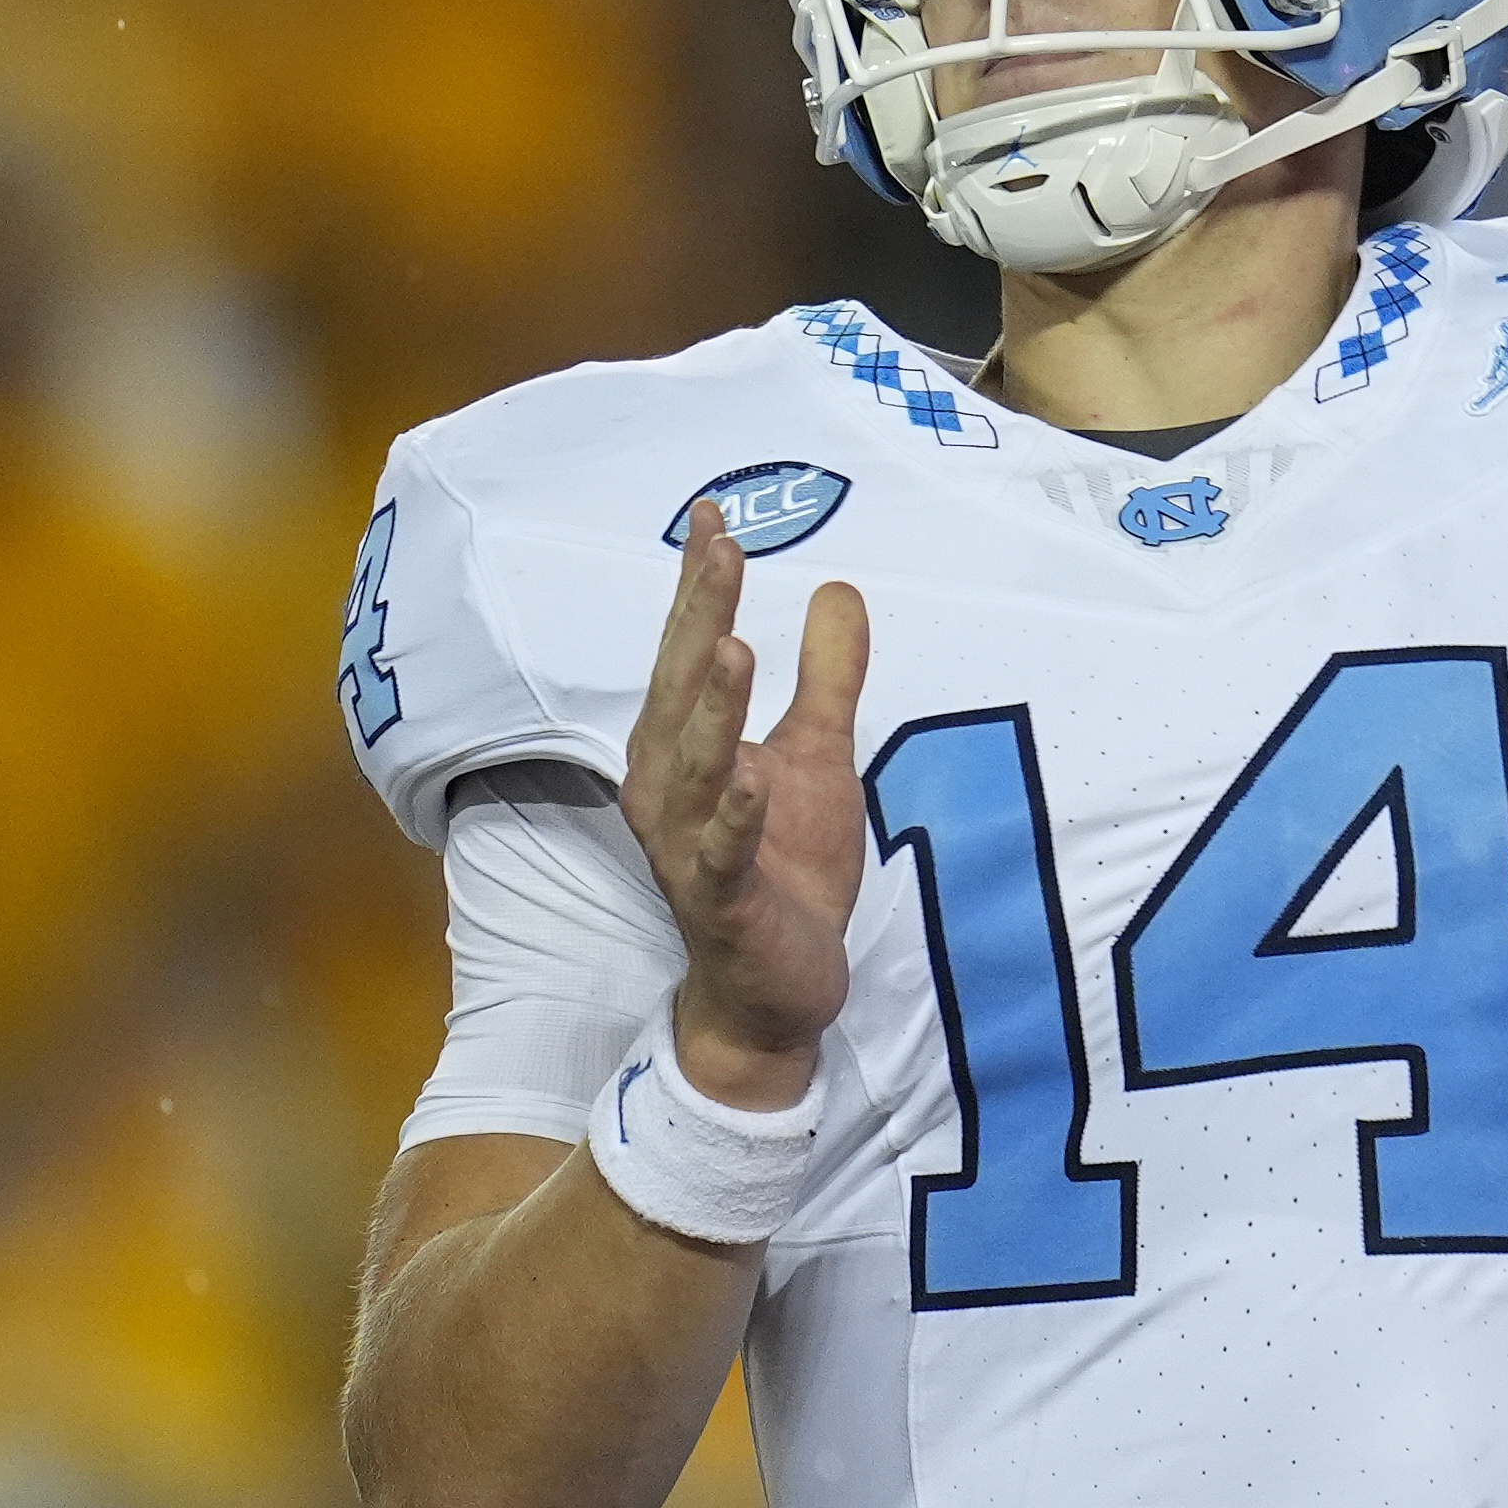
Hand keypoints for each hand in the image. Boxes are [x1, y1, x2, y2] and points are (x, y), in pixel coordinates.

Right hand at [621, 502, 874, 1107]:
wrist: (775, 990)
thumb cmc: (785, 868)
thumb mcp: (819, 758)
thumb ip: (828, 678)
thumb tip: (838, 587)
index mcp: (683, 749)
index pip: (689, 653)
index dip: (700, 587)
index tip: (714, 516)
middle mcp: (668, 791)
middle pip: (681, 693)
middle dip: (698, 620)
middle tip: (720, 549)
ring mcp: (691, 849)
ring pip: (695, 769)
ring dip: (711, 709)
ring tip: (732, 643)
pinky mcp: (723, 903)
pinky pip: (725, 855)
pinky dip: (735, 818)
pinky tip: (751, 780)